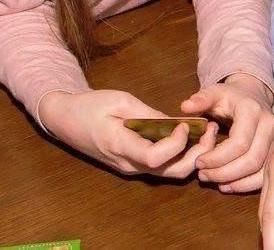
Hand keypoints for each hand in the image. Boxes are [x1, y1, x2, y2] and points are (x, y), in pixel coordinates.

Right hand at [39, 89, 217, 177]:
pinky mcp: (134, 165)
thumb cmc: (90, 106)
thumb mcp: (120, 101)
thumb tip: (177, 123)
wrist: (65, 119)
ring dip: (192, 155)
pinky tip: (189, 136)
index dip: (176, 143)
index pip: (155, 158)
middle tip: (209, 128)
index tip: (184, 123)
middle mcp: (128, 165)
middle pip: (171, 172)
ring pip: (170, 173)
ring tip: (204, 131)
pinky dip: (180, 155)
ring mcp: (131, 168)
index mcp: (120, 146)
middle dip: (196, 153)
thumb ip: (149, 115)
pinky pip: (162, 167)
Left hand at [181, 73, 273, 192]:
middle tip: (203, 175)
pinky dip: (246, 184)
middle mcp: (269, 126)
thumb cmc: (230, 96)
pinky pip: (264, 174)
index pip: (239, 142)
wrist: (253, 95)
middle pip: (252, 159)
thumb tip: (185, 107)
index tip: (198, 162)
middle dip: (225, 173)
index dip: (218, 157)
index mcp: (252, 111)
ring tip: (214, 183)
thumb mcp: (214, 92)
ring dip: (236, 181)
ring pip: (260, 170)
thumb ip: (200, 99)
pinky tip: (228, 186)